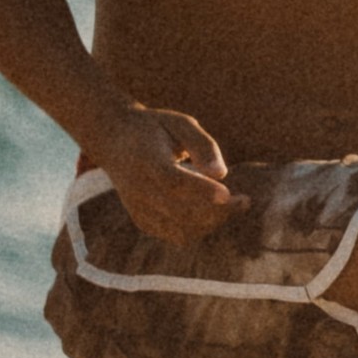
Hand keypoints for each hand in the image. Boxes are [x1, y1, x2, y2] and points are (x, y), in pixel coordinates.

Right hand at [98, 105, 240, 245]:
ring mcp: (138, 208)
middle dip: (217, 211)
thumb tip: (221, 174)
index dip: (201, 190)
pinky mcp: (142, 220)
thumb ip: (202, 144)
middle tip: (244, 201)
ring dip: (211, 222)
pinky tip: (212, 210)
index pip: (172, 181)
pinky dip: (198, 227)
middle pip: (179, 211)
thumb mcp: (180, 123)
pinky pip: (175, 234)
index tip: (228, 194)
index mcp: (146, 159)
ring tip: (232, 204)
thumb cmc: (155, 128)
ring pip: (179, 229)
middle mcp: (138, 188)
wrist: (114, 139)